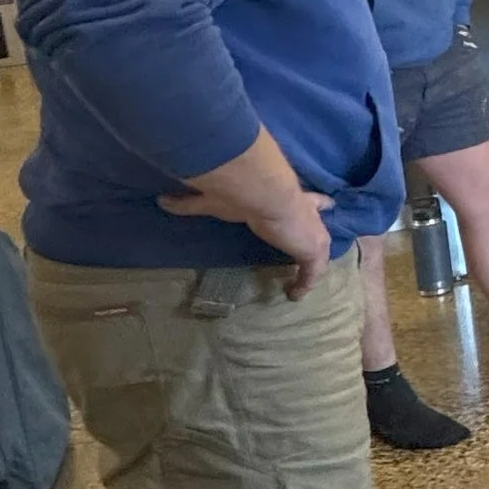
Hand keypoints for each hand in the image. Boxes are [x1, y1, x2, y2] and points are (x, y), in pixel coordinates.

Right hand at [159, 178, 335, 296]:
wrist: (265, 192)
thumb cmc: (243, 192)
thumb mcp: (215, 199)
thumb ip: (190, 202)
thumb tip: (162, 200)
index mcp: (291, 198)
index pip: (309, 200)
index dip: (316, 203)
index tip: (325, 203)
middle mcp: (308, 213)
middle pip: (319, 225)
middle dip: (318, 236)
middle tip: (315, 246)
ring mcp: (313, 233)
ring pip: (317, 252)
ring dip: (311, 265)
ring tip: (303, 280)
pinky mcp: (313, 251)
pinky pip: (312, 273)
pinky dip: (304, 285)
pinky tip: (294, 296)